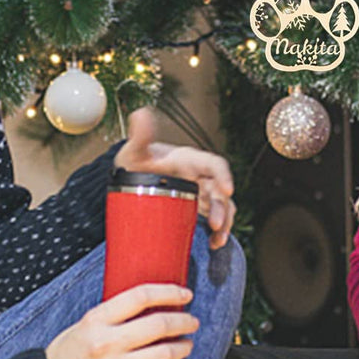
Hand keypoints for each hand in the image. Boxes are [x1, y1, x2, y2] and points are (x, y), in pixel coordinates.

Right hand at [46, 283, 198, 358]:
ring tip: (187, 343)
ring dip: (182, 347)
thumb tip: (154, 305)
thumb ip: (115, 314)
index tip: (184, 294)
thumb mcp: (85, 324)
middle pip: (159, 325)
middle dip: (183, 320)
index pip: (141, 297)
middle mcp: (106, 343)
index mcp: (95, 320)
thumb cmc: (67, 353)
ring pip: (164, 354)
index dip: (169, 292)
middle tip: (192, 320)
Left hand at [115, 107, 234, 249]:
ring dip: (224, 223)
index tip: (227, 190)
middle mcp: (198, 176)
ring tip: (218, 240)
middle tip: (216, 224)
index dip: (223, 175)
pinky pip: (213, 220)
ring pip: (221, 207)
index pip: (213, 164)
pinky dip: (216, 233)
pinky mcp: (195, 208)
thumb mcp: (135, 151)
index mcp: (189, 160)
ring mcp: (198, 194)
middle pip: (219, 191)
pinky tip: (213, 245)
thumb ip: (140, 135)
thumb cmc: (137, 162)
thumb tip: (141, 114)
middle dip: (222, 208)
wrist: (131, 177)